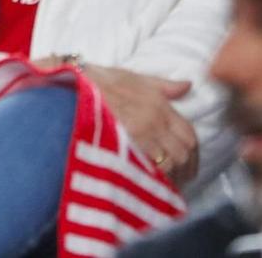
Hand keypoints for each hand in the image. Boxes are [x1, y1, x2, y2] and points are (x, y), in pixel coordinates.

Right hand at [81, 64, 197, 184]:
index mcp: (158, 104)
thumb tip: (188, 85)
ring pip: (171, 165)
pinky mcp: (127, 151)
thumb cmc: (97, 82)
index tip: (188, 162)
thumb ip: (162, 85)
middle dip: (186, 167)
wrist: (68, 90)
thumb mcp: (130, 76)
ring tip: (165, 184)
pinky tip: (150, 184)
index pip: (189, 133)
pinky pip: (152, 172)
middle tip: (180, 177)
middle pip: (184, 152)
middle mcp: (154, 121)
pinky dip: (155, 180)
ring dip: (172, 176)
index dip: (192, 152)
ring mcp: (141, 137)